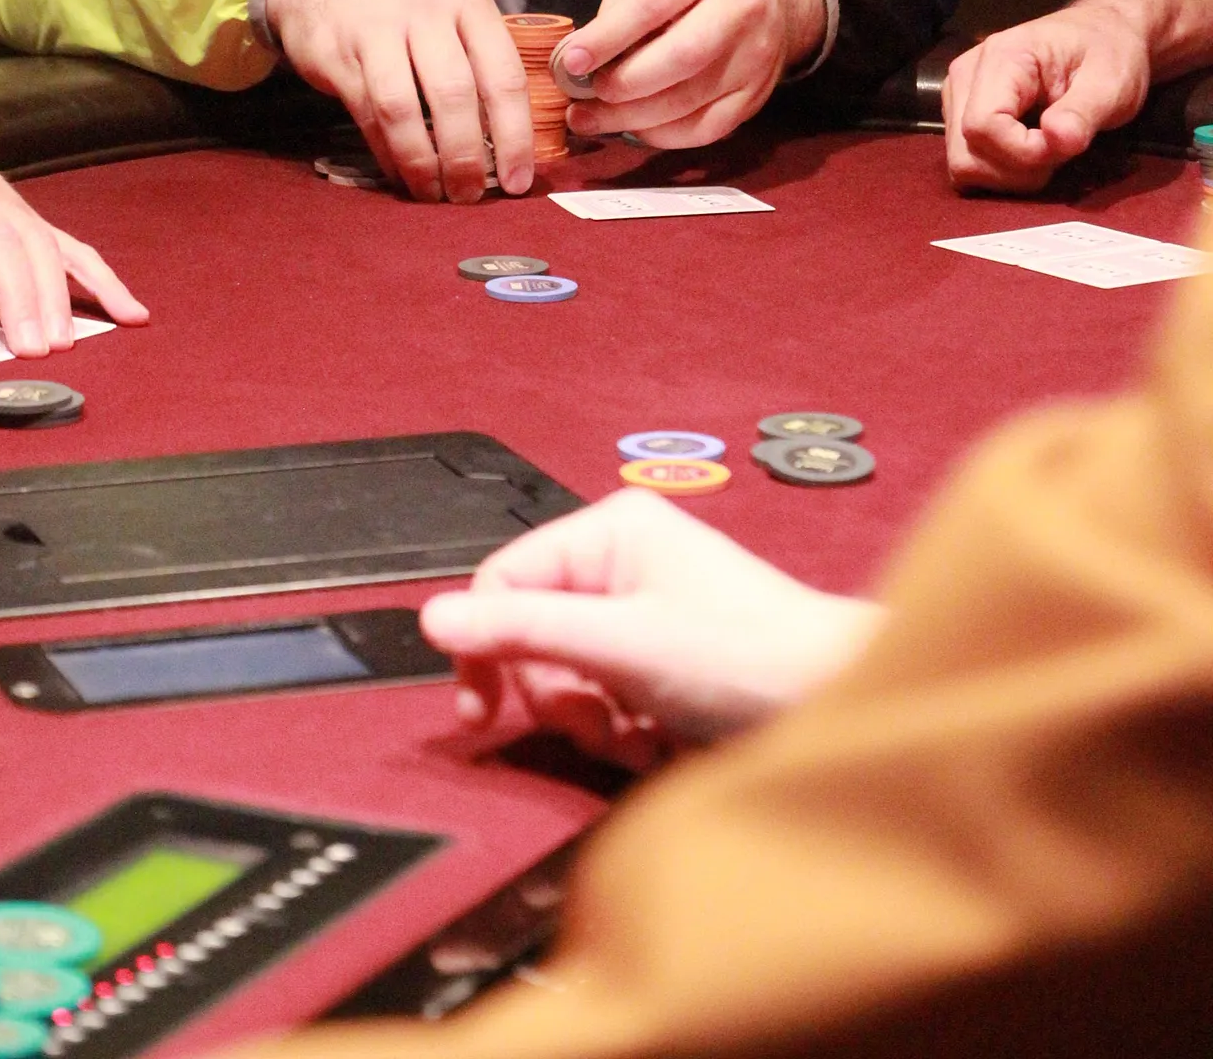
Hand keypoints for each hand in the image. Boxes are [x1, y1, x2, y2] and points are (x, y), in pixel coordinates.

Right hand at [265, 0, 534, 201]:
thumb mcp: (449, 3)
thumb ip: (478, 56)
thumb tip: (508, 138)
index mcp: (468, 3)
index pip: (504, 75)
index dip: (515, 136)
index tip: (518, 180)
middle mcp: (426, 13)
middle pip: (455, 95)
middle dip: (466, 157)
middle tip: (470, 196)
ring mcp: (377, 31)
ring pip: (405, 109)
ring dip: (422, 161)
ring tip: (433, 194)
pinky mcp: (336, 54)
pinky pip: (367, 113)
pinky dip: (386, 152)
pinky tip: (400, 172)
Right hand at [420, 489, 877, 763]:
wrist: (839, 704)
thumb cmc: (746, 658)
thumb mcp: (622, 644)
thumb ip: (525, 630)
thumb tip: (432, 618)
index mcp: (611, 530)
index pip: (504, 579)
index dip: (484, 645)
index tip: (478, 713)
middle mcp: (622, 562)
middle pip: (531, 636)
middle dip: (559, 694)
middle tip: (602, 721)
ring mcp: (642, 613)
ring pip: (565, 677)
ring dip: (593, 721)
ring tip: (642, 734)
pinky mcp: (660, 662)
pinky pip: (604, 702)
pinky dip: (622, 733)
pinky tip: (661, 741)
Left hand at [556, 0, 825, 149]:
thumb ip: (618, 5)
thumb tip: (580, 57)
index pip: (653, 3)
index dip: (609, 37)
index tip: (571, 61)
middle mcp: (740, 8)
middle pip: (681, 57)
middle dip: (624, 83)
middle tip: (584, 95)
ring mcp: (755, 56)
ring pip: (690, 101)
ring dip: (631, 118)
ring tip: (590, 119)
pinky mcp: (756, 95)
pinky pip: (705, 129)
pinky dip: (661, 135)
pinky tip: (632, 128)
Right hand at [944, 4, 1151, 190]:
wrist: (1103, 34)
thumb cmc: (1109, 54)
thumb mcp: (1111, 82)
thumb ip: (1083, 112)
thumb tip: (1057, 140)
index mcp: (1000, 58)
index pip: (983, 126)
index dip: (1023, 152)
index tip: (1065, 147)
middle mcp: (966, 75)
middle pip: (965, 153)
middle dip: (1015, 170)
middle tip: (1058, 153)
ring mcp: (959, 94)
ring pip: (962, 163)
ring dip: (1008, 174)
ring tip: (1046, 152)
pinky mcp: (962, 112)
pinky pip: (967, 160)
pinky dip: (998, 170)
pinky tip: (1028, 153)